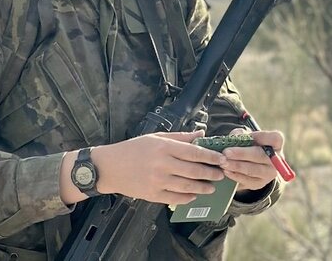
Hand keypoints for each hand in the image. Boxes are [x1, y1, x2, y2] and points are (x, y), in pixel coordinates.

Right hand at [92, 131, 225, 204]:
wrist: (109, 167)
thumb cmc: (132, 149)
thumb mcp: (155, 137)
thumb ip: (180, 137)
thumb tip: (201, 133)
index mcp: (163, 147)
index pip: (194, 152)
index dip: (210, 156)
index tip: (221, 158)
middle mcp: (162, 164)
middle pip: (194, 170)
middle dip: (211, 173)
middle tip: (221, 174)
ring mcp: (157, 181)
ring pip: (187, 186)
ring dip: (203, 187)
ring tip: (211, 187)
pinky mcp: (152, 195)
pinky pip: (175, 198)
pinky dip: (187, 197)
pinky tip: (194, 194)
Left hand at [220, 128, 284, 191]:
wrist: (247, 162)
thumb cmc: (247, 144)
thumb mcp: (244, 136)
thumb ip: (240, 134)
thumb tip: (234, 138)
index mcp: (275, 144)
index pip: (275, 139)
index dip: (263, 137)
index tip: (249, 136)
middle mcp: (276, 160)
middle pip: (260, 156)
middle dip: (242, 154)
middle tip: (226, 153)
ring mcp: (269, 173)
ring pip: (253, 170)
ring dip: (237, 166)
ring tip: (224, 163)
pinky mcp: (260, 184)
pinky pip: (248, 181)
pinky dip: (235, 175)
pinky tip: (226, 171)